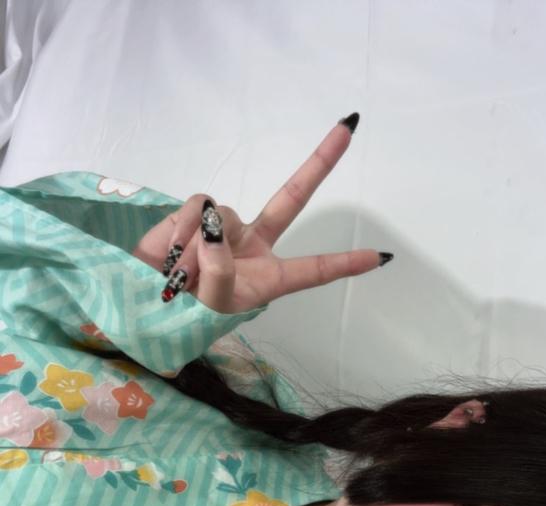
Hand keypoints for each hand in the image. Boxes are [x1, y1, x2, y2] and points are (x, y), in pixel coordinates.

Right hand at [131, 118, 388, 313]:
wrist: (142, 308)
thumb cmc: (184, 319)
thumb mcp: (212, 306)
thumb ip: (220, 270)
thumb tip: (213, 225)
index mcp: (268, 279)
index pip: (314, 269)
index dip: (345, 263)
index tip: (380, 257)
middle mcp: (252, 248)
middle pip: (291, 198)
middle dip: (319, 162)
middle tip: (349, 125)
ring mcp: (223, 229)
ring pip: (223, 213)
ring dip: (198, 247)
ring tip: (179, 276)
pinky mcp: (194, 217)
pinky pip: (197, 208)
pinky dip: (182, 231)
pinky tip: (168, 256)